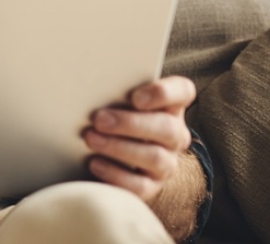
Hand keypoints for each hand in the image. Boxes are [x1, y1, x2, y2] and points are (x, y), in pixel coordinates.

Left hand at [83, 75, 195, 201]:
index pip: (182, 92)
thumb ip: (113, 91)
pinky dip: (115, 174)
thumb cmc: (114, 115)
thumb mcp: (117, 100)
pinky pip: (140, 185)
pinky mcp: (151, 186)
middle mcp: (174, 134)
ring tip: (90, 138)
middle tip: (99, 119)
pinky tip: (94, 163)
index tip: (135, 97)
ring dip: (119, 147)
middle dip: (130, 124)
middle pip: (166, 127)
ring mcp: (166, 162)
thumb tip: (87, 83)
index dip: (163, 93)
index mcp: (170, 105)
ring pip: (154, 157)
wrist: (112, 155)